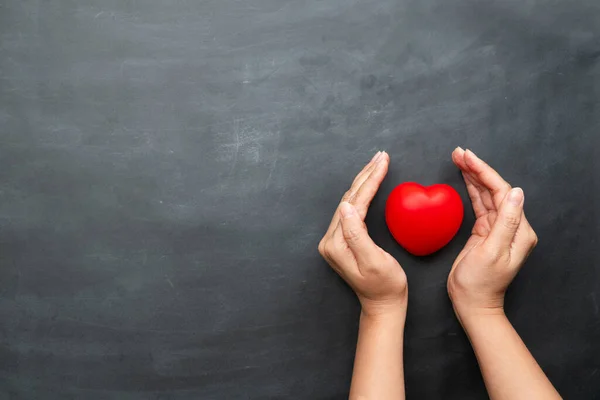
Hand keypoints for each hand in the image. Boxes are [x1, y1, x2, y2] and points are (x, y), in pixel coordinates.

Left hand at [318, 151, 407, 316]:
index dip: (370, 180)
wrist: (383, 305)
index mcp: (336, 243)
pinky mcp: (342, 240)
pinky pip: (352, 210)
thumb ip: (357, 234)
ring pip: (350, 201)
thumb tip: (346, 206)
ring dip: (364, 181)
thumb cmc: (385, 286)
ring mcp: (334, 240)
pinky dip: (362, 193)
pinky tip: (369, 183)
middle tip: (382, 156)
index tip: (384, 162)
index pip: (355, 203)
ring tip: (378, 163)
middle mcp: (330, 240)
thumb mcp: (374, 261)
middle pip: (350, 198)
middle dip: (367, 175)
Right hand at [448, 148, 537, 318]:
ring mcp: (498, 228)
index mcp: (518, 230)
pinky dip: (470, 189)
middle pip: (494, 189)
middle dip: (476, 169)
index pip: (502, 192)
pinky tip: (464, 177)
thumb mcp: (493, 252)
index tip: (467, 157)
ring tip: (458, 158)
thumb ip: (506, 221)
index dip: (484, 172)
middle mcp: (512, 226)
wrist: (472, 303)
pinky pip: (479, 204)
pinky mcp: (484, 232)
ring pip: (485, 194)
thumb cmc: (480, 283)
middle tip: (458, 152)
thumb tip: (516, 192)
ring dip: (472, 175)